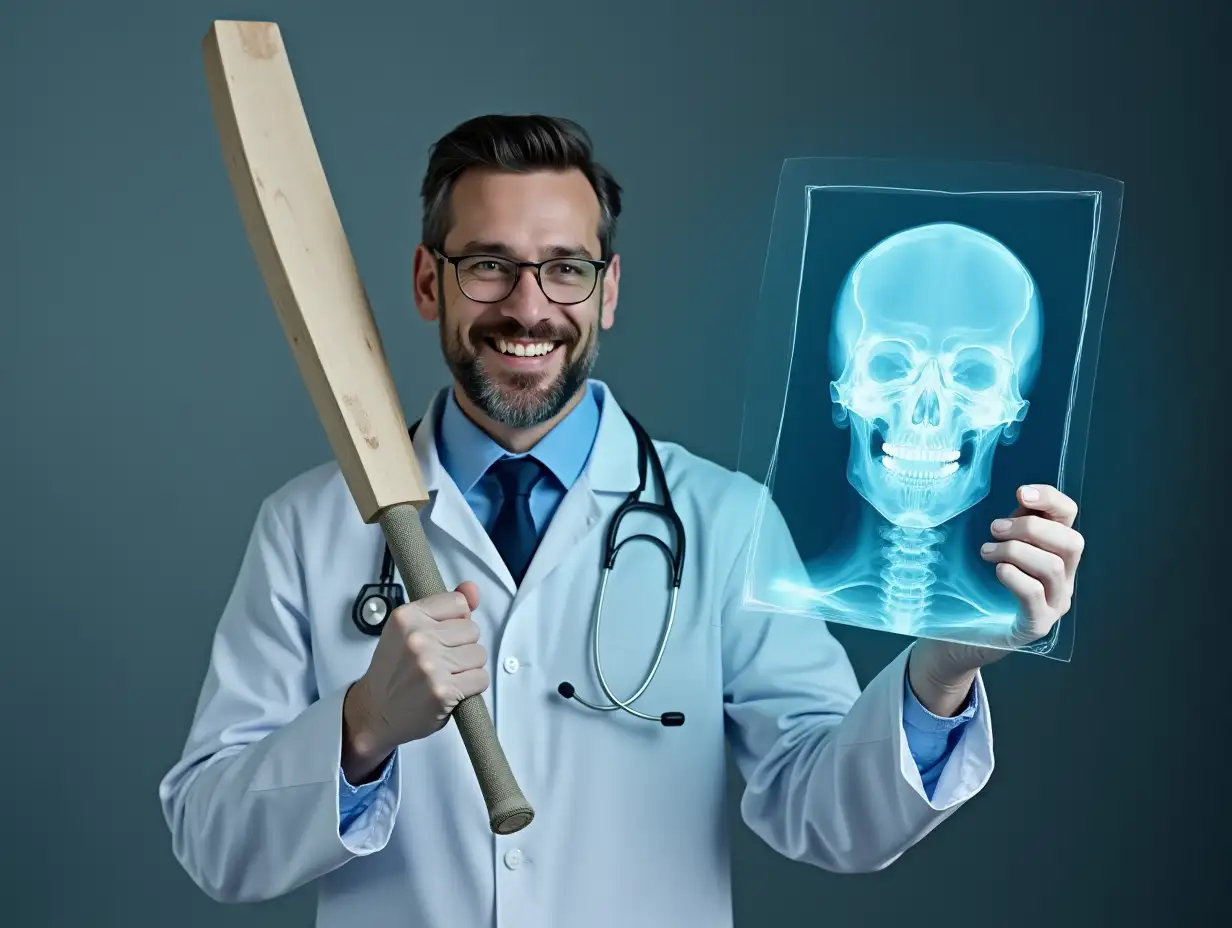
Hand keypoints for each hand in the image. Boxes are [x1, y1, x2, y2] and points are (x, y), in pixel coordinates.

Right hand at [342, 582, 488, 781]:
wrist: (374, 712)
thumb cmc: (392, 672)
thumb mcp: (409, 630)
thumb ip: (444, 607)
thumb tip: (472, 589)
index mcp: (407, 617)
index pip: (458, 603)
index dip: (456, 620)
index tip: (443, 633)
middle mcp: (418, 638)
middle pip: (472, 630)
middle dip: (462, 645)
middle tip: (441, 659)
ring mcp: (430, 665)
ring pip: (479, 654)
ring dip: (468, 667)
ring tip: (446, 674)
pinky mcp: (443, 691)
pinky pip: (481, 678)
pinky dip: (472, 686)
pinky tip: (452, 688)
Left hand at [979, 483, 1082, 649]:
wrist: (968, 632)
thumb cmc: (986, 586)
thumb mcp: (1002, 547)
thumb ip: (1015, 524)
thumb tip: (1023, 495)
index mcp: (1057, 551)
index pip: (1069, 516)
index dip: (1050, 499)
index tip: (1021, 492)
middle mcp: (1065, 577)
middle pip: (1071, 542)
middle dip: (1031, 528)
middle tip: (995, 529)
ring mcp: (1055, 603)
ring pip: (1053, 568)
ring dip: (1016, 551)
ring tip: (987, 551)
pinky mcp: (1037, 624)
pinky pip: (1036, 596)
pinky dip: (1016, 577)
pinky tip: (998, 571)